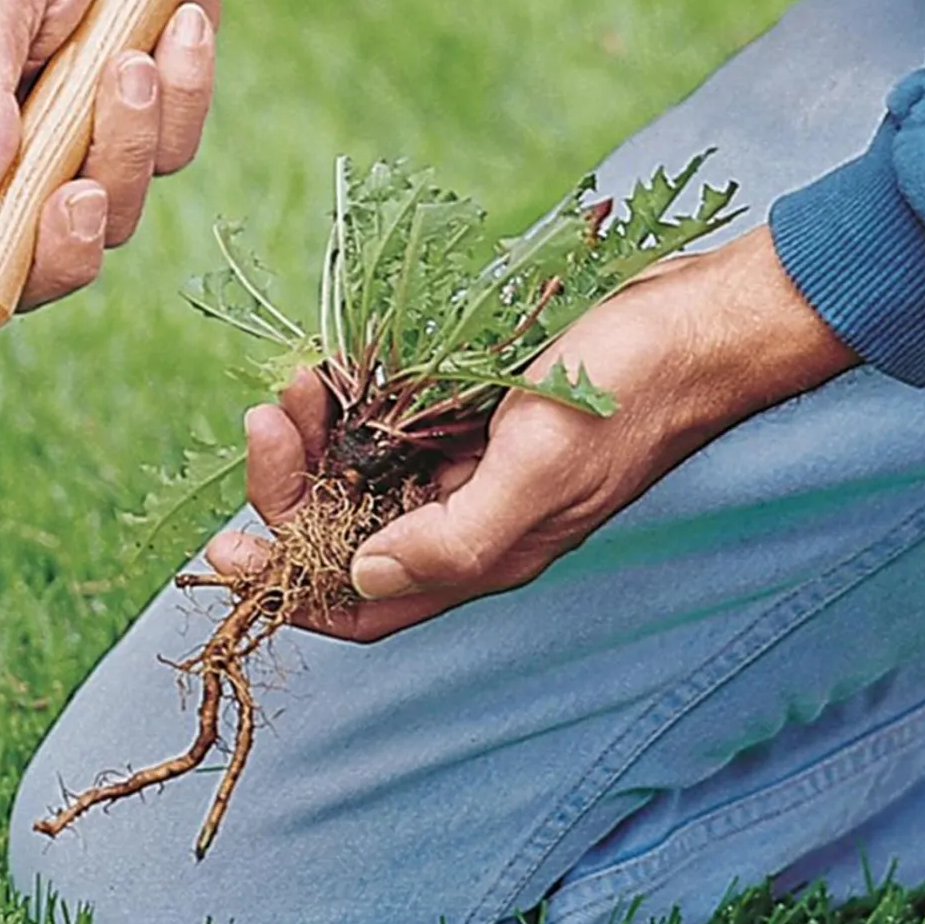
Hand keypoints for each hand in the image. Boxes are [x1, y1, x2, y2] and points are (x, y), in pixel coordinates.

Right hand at [0, 0, 264, 378]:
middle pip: (16, 270)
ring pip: (111, 219)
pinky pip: (177, 156)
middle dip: (56, 247)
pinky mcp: (151, 132)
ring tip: (138, 56)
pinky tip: (182, 30)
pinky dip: (187, 97)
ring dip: (132, 143)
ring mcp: (80, 151)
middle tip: (82, 186)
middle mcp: (4, 159)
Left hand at [208, 225, 857, 640]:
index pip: (362, 603)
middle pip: (344, 528)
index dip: (287, 588)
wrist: (700, 320)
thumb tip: (365, 578)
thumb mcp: (544, 467)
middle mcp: (466, 515)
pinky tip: (338, 360)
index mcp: (483, 552)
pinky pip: (388, 412)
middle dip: (291, 482)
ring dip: (314, 430)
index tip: (224, 547)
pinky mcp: (473, 404)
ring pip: (358, 466)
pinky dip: (352, 392)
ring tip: (300, 377)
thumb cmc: (634, 393)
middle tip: (268, 414)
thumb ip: (457, 536)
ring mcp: (468, 457)